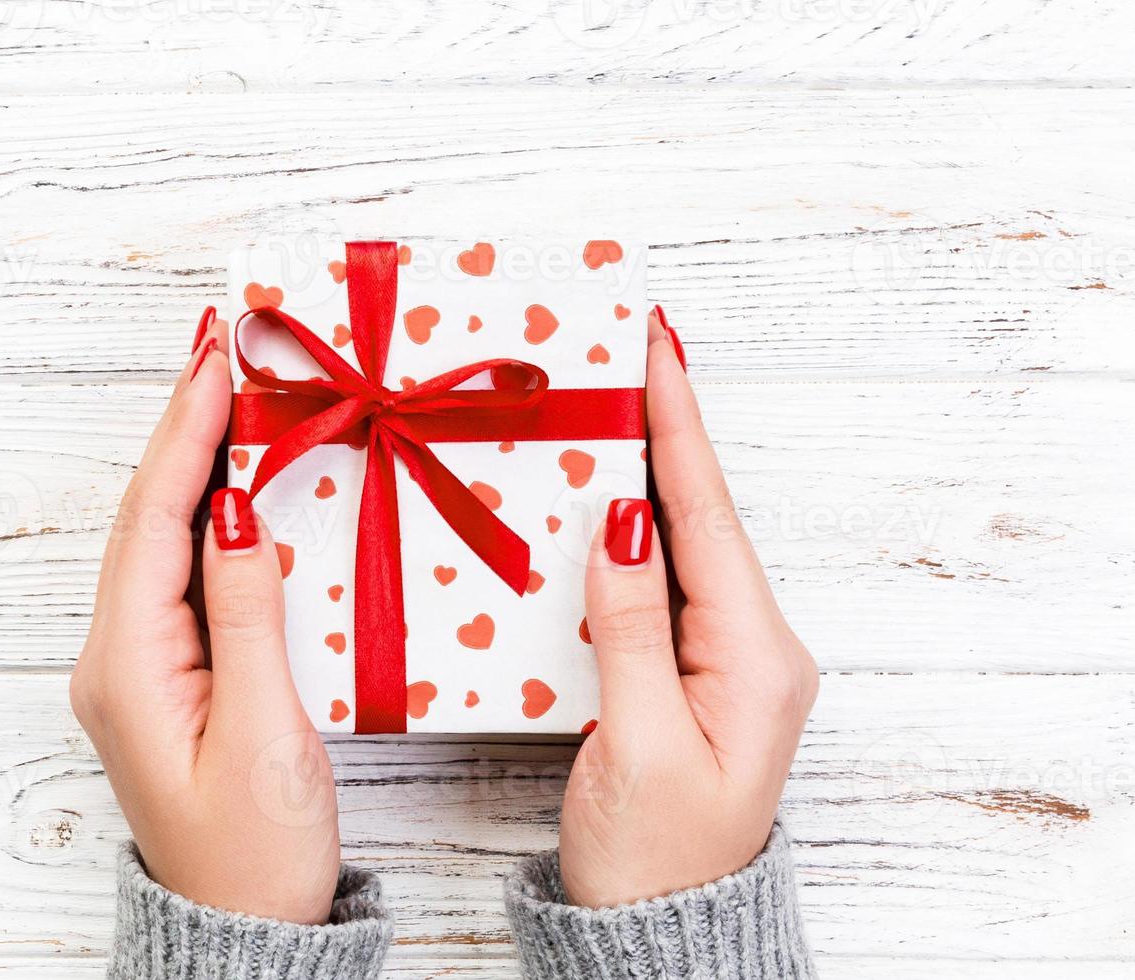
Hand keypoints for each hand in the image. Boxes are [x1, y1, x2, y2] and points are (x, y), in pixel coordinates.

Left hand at [70, 311, 339, 924]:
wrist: (238, 939)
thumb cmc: (255, 856)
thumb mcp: (267, 736)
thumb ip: (250, 619)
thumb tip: (235, 513)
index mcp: (129, 667)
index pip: (154, 520)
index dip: (186, 432)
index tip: (217, 357)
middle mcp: (117, 658)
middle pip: (146, 517)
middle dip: (185, 426)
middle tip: (226, 342)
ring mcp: (136, 669)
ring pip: (161, 540)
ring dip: (196, 462)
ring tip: (233, 386)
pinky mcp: (167, 680)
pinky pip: (182, 576)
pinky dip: (207, 516)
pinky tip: (235, 482)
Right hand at [561, 308, 818, 907]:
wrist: (660, 934)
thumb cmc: (653, 855)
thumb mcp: (637, 745)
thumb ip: (630, 630)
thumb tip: (623, 524)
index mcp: (753, 658)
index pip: (706, 516)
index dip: (677, 425)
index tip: (655, 345)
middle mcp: (750, 648)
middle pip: (697, 515)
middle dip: (658, 428)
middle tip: (620, 346)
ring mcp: (722, 661)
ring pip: (673, 544)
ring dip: (638, 471)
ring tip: (600, 399)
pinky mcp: (687, 676)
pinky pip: (654, 584)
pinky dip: (621, 532)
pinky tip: (593, 498)